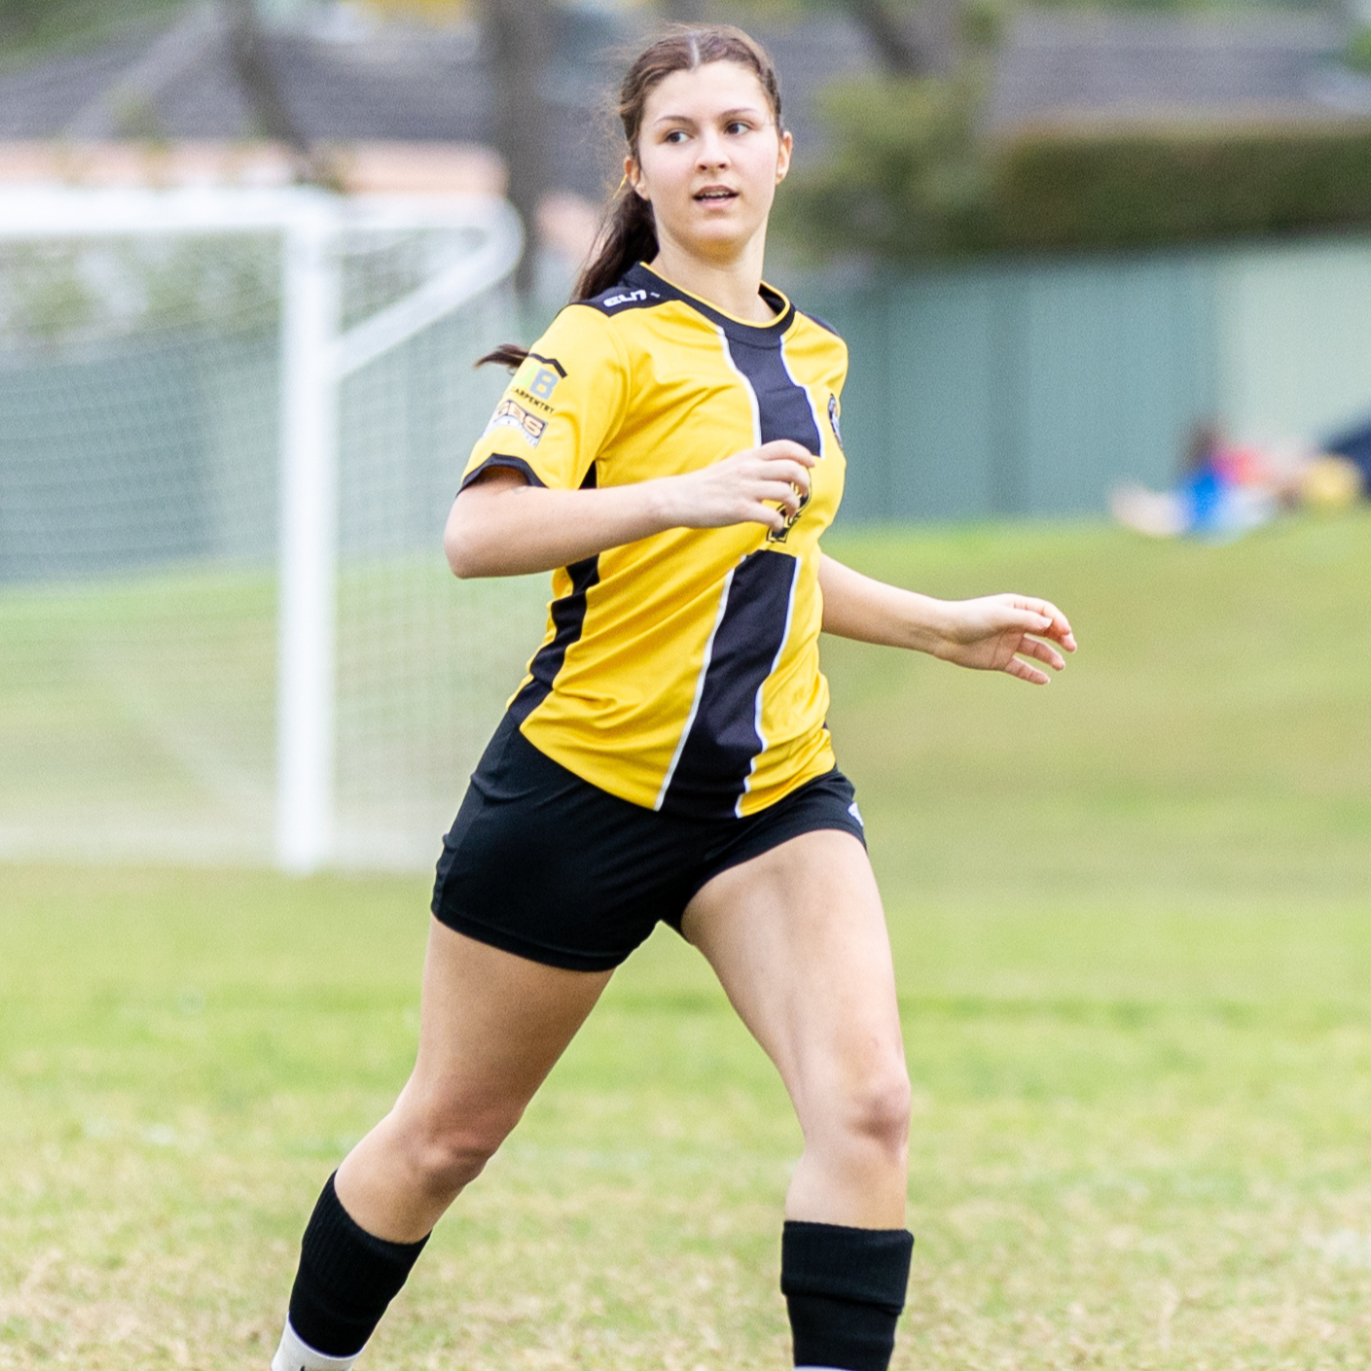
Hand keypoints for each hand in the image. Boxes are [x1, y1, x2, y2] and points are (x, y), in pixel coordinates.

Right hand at [656, 440, 814, 532]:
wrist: (679, 498)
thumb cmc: (705, 485)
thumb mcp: (731, 466)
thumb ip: (753, 466)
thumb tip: (774, 472)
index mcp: (748, 457)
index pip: (785, 447)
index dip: (804, 454)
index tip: (812, 465)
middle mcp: (749, 470)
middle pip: (792, 468)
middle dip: (805, 482)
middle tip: (804, 493)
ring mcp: (745, 489)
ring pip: (785, 491)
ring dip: (794, 503)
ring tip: (790, 512)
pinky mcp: (739, 509)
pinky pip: (771, 516)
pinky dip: (779, 522)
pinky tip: (776, 526)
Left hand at [934, 594, 1076, 683]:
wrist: (943, 634)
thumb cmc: (970, 618)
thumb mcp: (999, 616)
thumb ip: (1024, 620)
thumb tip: (1049, 625)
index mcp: (1015, 607)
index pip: (1044, 613)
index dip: (1057, 621)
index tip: (1065, 632)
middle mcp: (1014, 625)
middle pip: (1045, 631)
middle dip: (1060, 638)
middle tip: (1072, 647)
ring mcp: (1007, 643)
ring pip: (1036, 651)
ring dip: (1050, 657)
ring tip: (1060, 665)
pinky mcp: (999, 660)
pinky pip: (1021, 668)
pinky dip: (1033, 674)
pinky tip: (1044, 679)